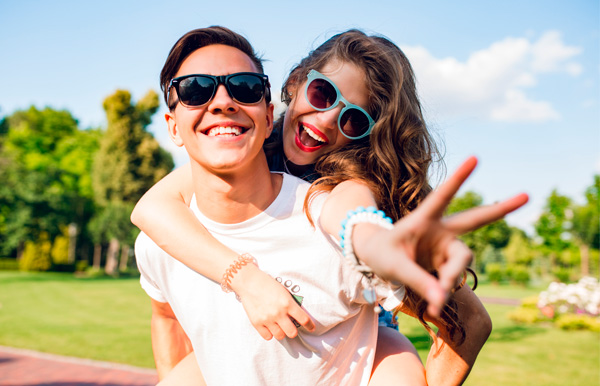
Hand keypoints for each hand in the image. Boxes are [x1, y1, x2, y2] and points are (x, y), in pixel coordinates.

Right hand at [231, 264, 315, 339]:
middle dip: (293, 331)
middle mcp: (278, 313)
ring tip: (278, 326)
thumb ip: (290, 305)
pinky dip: (269, 333)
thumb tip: (297, 318)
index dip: (310, 326)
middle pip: (292, 333)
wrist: (249, 282)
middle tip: (290, 327)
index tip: (311, 328)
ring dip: (281, 332)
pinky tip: (269, 326)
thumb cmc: (268, 285)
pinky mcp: (256, 323)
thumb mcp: (284, 292)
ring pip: (280, 336)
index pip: (303, 319)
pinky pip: (267, 336)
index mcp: (288, 303)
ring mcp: (267, 319)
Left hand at [355, 156, 527, 316]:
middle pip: (475, 219)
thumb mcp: (394, 266)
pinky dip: (444, 293)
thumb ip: (418, 281)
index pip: (443, 196)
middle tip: (527, 195)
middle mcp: (441, 230)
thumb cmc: (382, 254)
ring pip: (462, 261)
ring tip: (435, 301)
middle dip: (500, 209)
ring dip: (451, 279)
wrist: (378, 261)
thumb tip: (442, 298)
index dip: (459, 178)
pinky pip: (453, 280)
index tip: (476, 158)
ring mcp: (446, 247)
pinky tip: (433, 307)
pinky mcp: (447, 263)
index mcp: (424, 219)